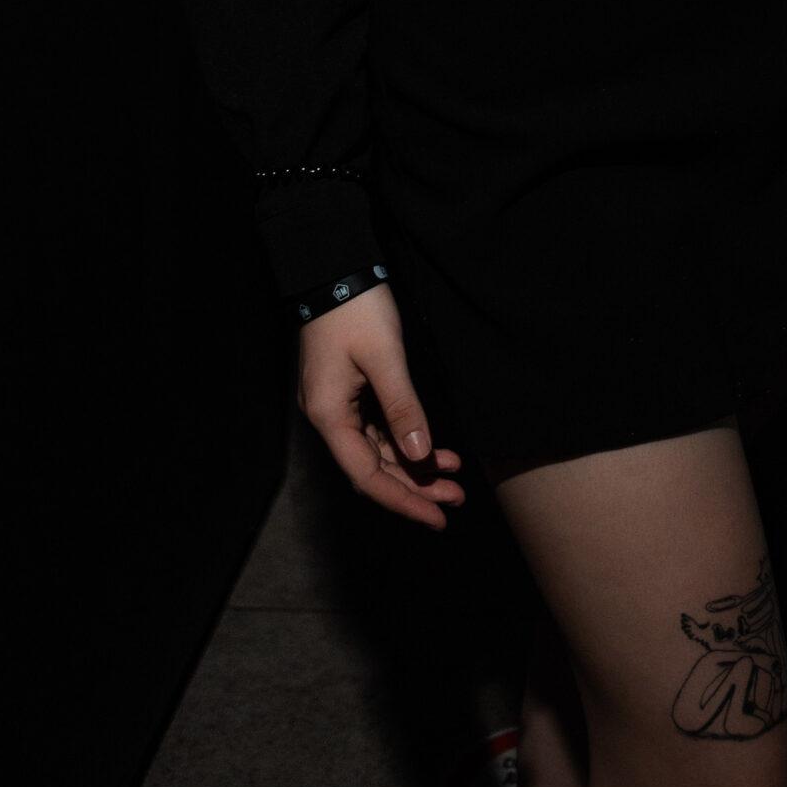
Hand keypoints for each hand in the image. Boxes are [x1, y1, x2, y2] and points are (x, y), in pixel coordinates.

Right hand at [297, 284, 466, 528]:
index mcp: (330, 417)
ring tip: (454, 479)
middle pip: (373, 468)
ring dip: (414, 466)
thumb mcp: (385, 356)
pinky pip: (378, 429)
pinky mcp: (350, 391)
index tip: (437, 518)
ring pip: (378, 451)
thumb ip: (403, 406)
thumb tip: (422, 454)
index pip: (367, 476)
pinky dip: (406, 440)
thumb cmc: (357, 309)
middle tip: (456, 499)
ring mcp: (339, 405)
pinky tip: (435, 448)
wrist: (333, 267)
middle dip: (415, 487)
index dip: (403, 500)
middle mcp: (330, 418)